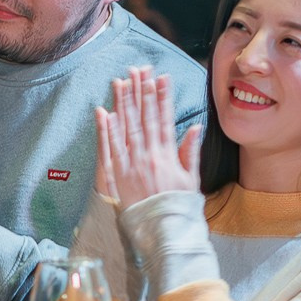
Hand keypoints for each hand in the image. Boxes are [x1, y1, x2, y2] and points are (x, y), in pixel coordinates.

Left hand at [95, 67, 201, 208]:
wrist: (164, 230)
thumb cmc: (179, 206)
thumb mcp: (191, 179)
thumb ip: (191, 152)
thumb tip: (195, 127)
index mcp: (168, 155)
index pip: (164, 119)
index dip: (163, 97)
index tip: (162, 78)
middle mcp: (150, 156)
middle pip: (144, 117)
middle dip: (142, 92)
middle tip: (140, 70)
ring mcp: (133, 164)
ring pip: (127, 127)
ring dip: (124, 103)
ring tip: (122, 81)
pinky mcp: (118, 175)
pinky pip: (111, 148)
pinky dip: (107, 130)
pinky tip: (105, 112)